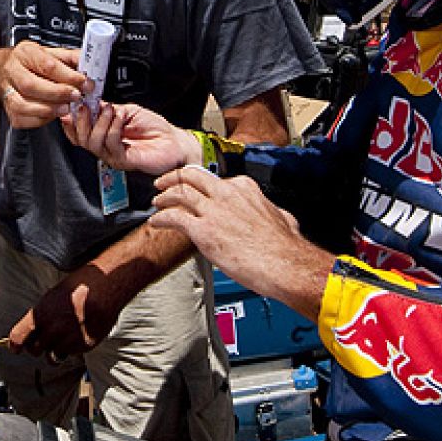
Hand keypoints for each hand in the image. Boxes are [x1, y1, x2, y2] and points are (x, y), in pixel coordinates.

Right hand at [1, 39, 85, 129]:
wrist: (11, 69)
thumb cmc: (34, 62)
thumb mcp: (53, 53)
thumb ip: (71, 58)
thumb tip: (89, 65)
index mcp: (25, 53)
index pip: (46, 65)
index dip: (68, 76)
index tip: (84, 82)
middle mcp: (12, 71)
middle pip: (31, 85)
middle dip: (57, 93)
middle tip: (76, 97)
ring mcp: (7, 91)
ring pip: (22, 105)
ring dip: (48, 109)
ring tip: (65, 109)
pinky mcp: (9, 109)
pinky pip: (22, 118)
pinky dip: (39, 119)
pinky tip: (51, 115)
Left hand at [7, 267, 125, 358]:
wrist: (106, 288)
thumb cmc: (79, 287)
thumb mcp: (52, 297)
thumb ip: (41, 315)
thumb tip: (32, 329)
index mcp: (40, 315)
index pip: (18, 338)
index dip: (15, 345)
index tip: (16, 347)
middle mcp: (52, 330)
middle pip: (35, 350)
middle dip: (37, 346)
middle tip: (44, 339)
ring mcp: (68, 340)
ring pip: (52, 356)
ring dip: (54, 350)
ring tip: (63, 337)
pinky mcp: (83, 346)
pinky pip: (70, 353)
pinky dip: (72, 348)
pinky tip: (78, 333)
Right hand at [63, 101, 198, 175]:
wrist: (174, 142)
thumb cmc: (155, 128)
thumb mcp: (127, 111)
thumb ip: (108, 109)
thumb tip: (91, 102)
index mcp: (103, 135)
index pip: (78, 132)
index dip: (71, 121)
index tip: (71, 106)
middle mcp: (105, 147)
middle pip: (81, 139)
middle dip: (81, 120)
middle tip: (86, 106)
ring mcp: (113, 155)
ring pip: (92, 143)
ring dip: (99, 122)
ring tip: (109, 110)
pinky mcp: (124, 160)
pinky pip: (111, 144)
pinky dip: (113, 128)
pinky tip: (120, 119)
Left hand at [150, 166, 332, 319]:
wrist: (284, 264)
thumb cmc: (284, 246)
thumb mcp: (282, 216)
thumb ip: (270, 210)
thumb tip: (272, 212)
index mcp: (245, 188)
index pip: (216, 180)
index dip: (201, 186)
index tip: (197, 191)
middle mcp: (227, 194)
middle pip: (192, 176)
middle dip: (174, 178)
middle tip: (164, 183)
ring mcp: (214, 211)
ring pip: (179, 193)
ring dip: (164, 197)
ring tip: (157, 201)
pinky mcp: (203, 231)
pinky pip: (174, 218)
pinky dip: (161, 218)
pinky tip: (156, 222)